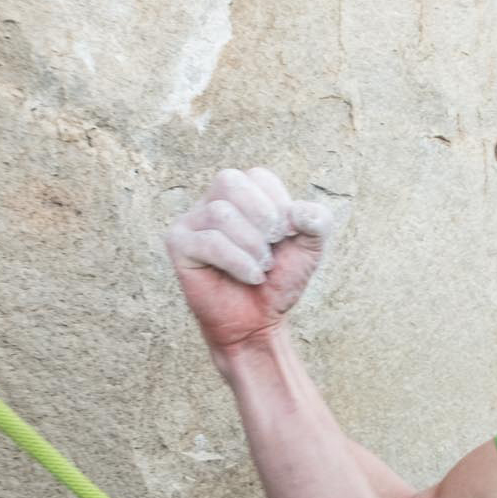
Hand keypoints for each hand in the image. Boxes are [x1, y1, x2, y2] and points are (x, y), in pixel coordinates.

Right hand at [165, 167, 332, 354]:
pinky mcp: (179, 244)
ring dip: (252, 246)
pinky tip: (252, 277)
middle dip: (262, 216)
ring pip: (220, 213)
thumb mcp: (311, 246)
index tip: (287, 235)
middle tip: (273, 245)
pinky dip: (239, 262)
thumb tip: (298, 212)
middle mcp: (213, 201)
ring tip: (262, 267)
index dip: (280, 206)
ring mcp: (192, 221)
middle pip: (230, 181)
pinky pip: (208, 242)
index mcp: (243, 193)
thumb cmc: (280, 279)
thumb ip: (317, 220)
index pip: (259, 177)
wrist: (259, 320)